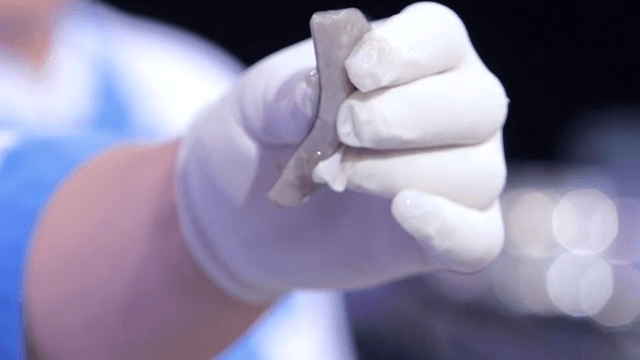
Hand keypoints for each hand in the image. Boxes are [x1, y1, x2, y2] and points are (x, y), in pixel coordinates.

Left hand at [176, 2, 507, 302]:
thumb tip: (318, 91)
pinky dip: (449, 229)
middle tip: (344, 129)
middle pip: (478, 104)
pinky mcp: (446, 236)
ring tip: (336, 176)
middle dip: (410, 116)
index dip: (408, 50)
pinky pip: (477, 239)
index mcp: (412, 61)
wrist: (251, 211)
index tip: (357, 71)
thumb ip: (286, 95)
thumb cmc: (266, 139)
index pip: (441, 37)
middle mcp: (450, 114)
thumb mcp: (257, 108)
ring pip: (476, 173)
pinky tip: (404, 212)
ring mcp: (456, 178)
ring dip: (402, 172)